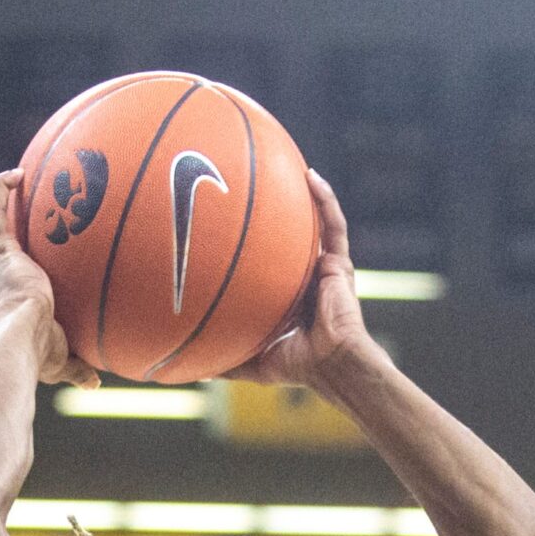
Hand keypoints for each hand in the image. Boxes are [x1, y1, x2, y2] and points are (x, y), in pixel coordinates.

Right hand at [0, 171, 96, 387]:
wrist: (21, 337)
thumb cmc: (36, 354)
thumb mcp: (58, 362)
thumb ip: (75, 368)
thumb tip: (95, 383)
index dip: (2, 272)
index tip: (19, 265)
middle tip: (7, 219)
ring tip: (12, 183)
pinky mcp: (0, 248)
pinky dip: (0, 189)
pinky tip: (16, 173)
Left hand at [220, 170, 384, 391]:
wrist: (332, 364)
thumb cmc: (299, 366)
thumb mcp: (254, 362)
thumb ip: (228, 360)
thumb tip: (195, 369)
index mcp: (290, 296)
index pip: (273, 264)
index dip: (259, 247)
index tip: (233, 226)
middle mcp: (308, 277)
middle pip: (292, 237)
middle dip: (281, 211)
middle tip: (254, 186)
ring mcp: (325, 268)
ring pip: (314, 223)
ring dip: (304, 195)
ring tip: (288, 167)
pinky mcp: (339, 264)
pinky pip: (333, 224)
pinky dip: (325, 199)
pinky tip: (311, 176)